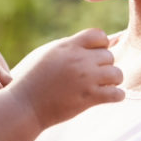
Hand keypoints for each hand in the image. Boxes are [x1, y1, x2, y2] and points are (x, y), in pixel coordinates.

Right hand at [7, 28, 123, 128]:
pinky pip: (117, 94)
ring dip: (112, 81)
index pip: (99, 35)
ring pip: (117, 74)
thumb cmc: (30, 79)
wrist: (23, 105)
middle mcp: (79, 60)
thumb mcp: (46, 54)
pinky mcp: (89, 98)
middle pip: (109, 55)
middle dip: (104, 65)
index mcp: (68, 47)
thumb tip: (87, 42)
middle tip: (94, 75)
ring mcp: (86, 79)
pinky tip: (106, 97)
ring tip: (102, 86)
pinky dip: (116, 96)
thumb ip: (67, 47)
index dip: (100, 45)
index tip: (93, 55)